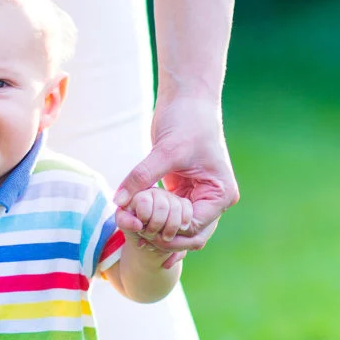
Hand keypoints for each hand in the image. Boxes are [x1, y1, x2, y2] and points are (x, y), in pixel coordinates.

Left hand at [113, 92, 238, 267]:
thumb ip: (142, 177)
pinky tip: (136, 233)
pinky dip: (154, 222)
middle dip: (164, 239)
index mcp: (220, 194)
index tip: (141, 230)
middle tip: (137, 241)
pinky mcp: (183, 192)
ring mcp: (199, 197)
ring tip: (133, 238)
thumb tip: (119, 202)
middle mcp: (214, 200)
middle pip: (190, 236)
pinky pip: (169, 216)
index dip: (167, 233)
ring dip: (157, 233)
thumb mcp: (165, 151)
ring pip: (178, 228)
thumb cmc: (186, 120)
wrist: (188, 98)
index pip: (194, 228)